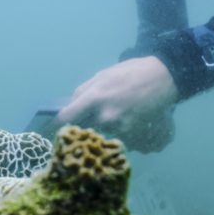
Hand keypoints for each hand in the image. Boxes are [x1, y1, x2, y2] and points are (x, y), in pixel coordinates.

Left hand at [58, 56, 179, 152]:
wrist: (164, 77)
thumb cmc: (130, 73)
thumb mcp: (102, 75)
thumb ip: (83, 92)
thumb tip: (68, 106)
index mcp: (94, 98)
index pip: (66, 118)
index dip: (54, 126)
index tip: (49, 131)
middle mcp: (106, 117)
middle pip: (83, 131)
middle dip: (83, 129)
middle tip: (91, 122)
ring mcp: (122, 130)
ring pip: (103, 137)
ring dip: (105, 132)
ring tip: (119, 116)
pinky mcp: (136, 138)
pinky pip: (121, 141)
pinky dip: (123, 135)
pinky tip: (132, 120)